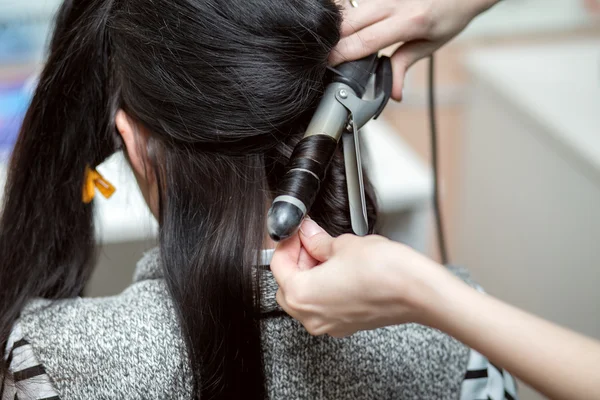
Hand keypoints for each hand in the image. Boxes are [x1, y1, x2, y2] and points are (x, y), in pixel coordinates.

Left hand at [270, 219, 450, 336]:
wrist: (418, 292)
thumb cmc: (385, 271)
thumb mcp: (343, 245)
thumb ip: (317, 240)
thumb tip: (308, 233)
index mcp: (302, 295)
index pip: (277, 266)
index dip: (287, 243)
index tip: (296, 231)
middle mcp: (311, 316)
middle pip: (286, 286)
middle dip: (295, 260)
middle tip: (309, 240)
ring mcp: (329, 324)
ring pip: (303, 298)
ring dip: (308, 274)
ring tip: (325, 251)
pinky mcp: (345, 325)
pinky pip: (322, 306)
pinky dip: (322, 287)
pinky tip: (337, 268)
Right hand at [331, 0, 497, 99]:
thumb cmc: (449, 13)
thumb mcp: (430, 44)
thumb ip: (405, 65)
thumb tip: (393, 93)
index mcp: (410, 21)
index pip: (365, 41)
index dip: (341, 54)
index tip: (327, 65)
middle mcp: (394, 2)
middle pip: (348, 24)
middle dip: (332, 43)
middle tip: (323, 59)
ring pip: (348, 11)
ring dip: (337, 30)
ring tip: (332, 48)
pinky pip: (355, 4)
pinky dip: (347, 18)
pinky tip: (344, 30)